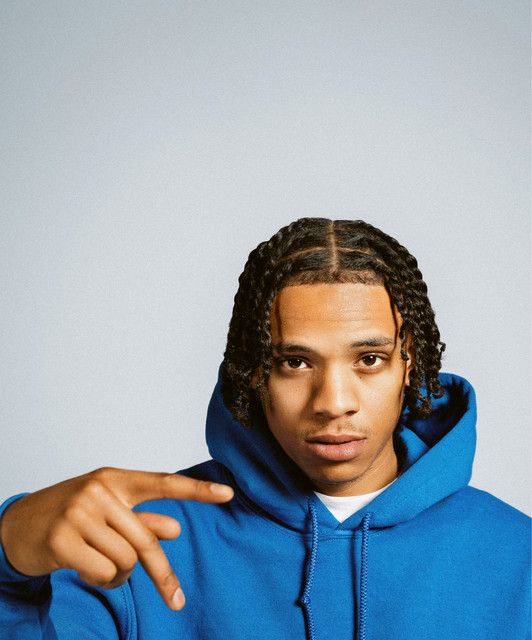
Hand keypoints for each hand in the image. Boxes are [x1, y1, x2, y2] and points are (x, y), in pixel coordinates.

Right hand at [0, 467, 232, 609]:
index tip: (229, 493)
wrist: (16, 526)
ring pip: (126, 561)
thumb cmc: (71, 516)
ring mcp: (80, 512)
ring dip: (119, 575)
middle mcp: (99, 491)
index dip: (198, 490)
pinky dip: (101, 581)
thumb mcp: (107, 513)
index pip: (164, 482)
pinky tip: (83, 569)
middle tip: (176, 598)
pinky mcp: (63, 538)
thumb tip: (175, 528)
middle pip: (148, 540)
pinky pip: (103, 573)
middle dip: (162, 574)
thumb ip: (141, 520)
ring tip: (98, 564)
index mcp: (115, 478)